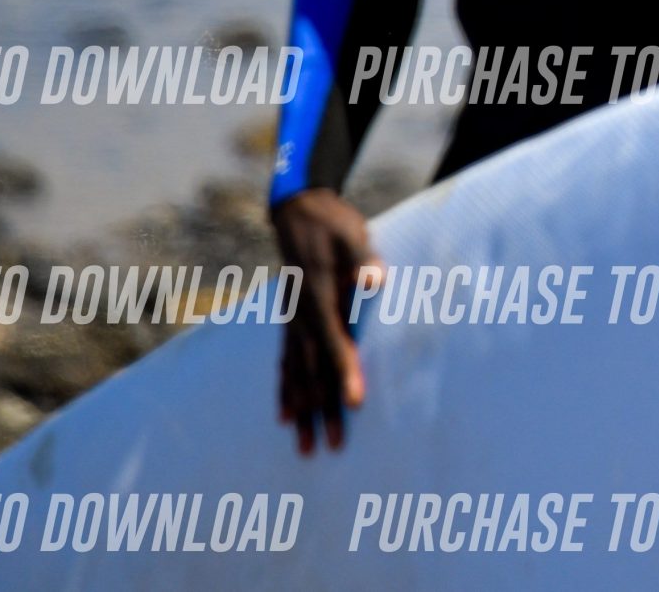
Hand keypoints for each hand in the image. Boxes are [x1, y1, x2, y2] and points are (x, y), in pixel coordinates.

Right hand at [270, 188, 382, 454]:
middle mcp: (299, 315)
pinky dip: (285, 391)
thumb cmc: (332, 222)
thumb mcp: (352, 233)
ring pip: (295, 374)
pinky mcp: (290, 321)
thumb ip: (362, 259)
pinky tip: (285, 416)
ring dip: (302, 411)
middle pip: (312, 370)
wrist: (297, 210)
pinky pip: (285, 363)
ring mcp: (291, 320)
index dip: (345, 373)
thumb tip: (373, 280)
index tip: (355, 403)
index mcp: (317, 297)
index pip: (334, 343)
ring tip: (305, 448)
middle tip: (333, 446)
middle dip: (323, 409)